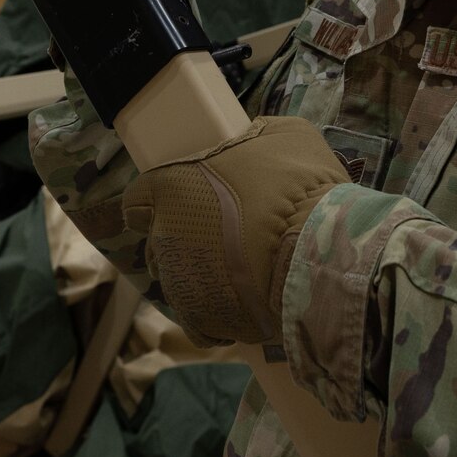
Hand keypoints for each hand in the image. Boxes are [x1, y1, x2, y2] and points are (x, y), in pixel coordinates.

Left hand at [120, 116, 347, 345]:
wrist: (317, 253)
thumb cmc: (297, 187)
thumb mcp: (285, 135)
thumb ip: (254, 138)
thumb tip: (255, 137)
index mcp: (169, 188)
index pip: (138, 198)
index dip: (158, 199)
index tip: (180, 200)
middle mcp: (164, 237)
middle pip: (158, 241)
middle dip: (183, 238)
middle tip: (223, 233)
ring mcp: (179, 283)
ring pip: (178, 281)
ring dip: (201, 275)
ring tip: (240, 271)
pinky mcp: (201, 321)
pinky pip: (198, 320)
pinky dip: (216, 313)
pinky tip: (242, 303)